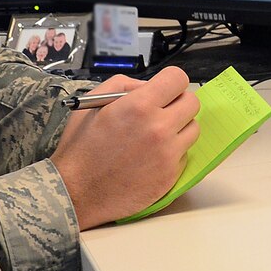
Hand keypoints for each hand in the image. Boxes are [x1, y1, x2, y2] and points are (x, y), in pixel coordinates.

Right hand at [50, 68, 198, 228]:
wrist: (77, 191)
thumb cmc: (82, 147)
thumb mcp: (94, 103)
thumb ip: (126, 86)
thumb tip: (149, 86)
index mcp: (140, 106)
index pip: (178, 79)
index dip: (170, 82)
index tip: (164, 89)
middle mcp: (159, 128)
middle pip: (192, 102)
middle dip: (178, 103)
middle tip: (162, 111)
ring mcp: (168, 154)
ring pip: (193, 129)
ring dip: (179, 128)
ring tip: (155, 136)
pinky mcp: (171, 176)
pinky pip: (184, 154)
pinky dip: (172, 153)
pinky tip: (150, 157)